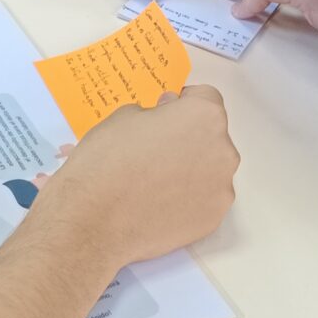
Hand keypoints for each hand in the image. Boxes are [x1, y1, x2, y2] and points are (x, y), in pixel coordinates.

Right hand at [39, 87, 237, 266]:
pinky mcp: (213, 219)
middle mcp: (223, 150)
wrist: (94, 218)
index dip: (182, 105)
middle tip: (155, 150)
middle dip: (188, 138)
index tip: (165, 115)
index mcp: (204, 116)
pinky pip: (205, 199)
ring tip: (154, 181)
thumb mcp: (125, 116)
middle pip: (211, 136)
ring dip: (190, 169)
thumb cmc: (107, 160)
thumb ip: (158, 112)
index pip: (205, 98)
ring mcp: (221, 188)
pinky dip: (188, 198)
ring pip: (210, 169)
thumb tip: (168, 115)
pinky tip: (158, 203)